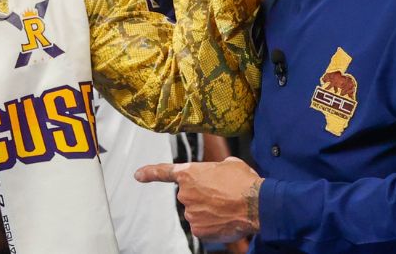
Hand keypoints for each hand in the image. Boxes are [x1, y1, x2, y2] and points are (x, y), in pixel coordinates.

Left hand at [135, 157, 262, 242]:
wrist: (257, 203)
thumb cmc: (245, 182)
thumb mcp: (229, 164)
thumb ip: (215, 168)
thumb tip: (219, 173)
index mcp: (189, 173)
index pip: (163, 172)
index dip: (149, 173)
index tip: (138, 175)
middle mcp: (185, 193)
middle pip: (190, 197)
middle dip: (204, 198)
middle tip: (223, 196)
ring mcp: (190, 212)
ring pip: (197, 213)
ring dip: (209, 212)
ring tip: (227, 208)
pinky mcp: (198, 229)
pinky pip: (203, 228)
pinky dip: (213, 226)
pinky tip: (226, 219)